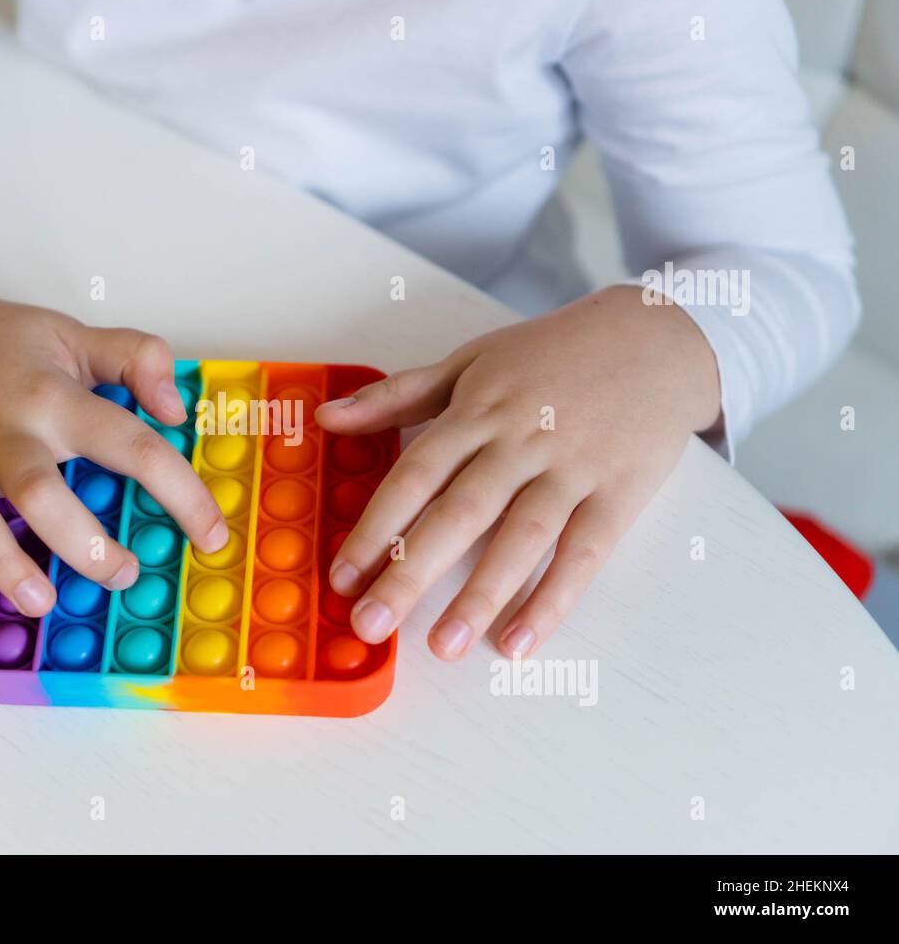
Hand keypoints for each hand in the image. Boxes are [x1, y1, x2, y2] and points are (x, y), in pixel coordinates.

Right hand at [0, 263, 226, 639]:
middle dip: (84, 543)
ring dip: (4, 564)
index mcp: (51, 395)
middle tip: (122, 576)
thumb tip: (177, 409)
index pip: (128, 444)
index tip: (212, 535)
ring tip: (43, 602)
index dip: (179, 493)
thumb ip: (137, 357)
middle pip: (39, 489)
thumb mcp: (73, 333)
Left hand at [315, 286, 720, 660]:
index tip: (342, 575)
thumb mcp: (470, 361)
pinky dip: (554, 598)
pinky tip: (521, 641)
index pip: (416, 474)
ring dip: (480, 595)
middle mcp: (520, 441)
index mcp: (477, 410)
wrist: (657, 338)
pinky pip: (584, 553)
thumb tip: (328, 418)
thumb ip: (398, 395)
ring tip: (444, 647)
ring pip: (520, 537)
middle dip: (410, 572)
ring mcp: (572, 469)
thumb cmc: (553, 353)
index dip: (376, 525)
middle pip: (458, 513)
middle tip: (370, 624)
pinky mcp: (619, 494)